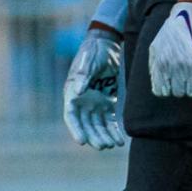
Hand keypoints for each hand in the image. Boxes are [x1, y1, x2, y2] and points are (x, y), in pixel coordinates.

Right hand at [63, 27, 124, 148]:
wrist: (107, 44)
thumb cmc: (93, 51)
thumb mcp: (88, 61)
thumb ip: (83, 76)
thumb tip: (77, 91)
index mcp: (72, 93)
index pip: (71, 116)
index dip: (75, 129)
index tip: (82, 141)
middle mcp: (82, 101)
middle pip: (86, 124)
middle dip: (94, 136)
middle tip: (103, 146)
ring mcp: (95, 103)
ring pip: (98, 125)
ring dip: (104, 136)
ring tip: (113, 145)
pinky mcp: (107, 103)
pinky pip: (109, 120)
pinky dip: (113, 130)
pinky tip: (120, 140)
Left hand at [148, 0, 191, 98]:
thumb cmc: (174, 31)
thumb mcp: (156, 46)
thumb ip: (154, 66)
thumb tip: (156, 84)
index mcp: (161, 64)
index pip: (160, 92)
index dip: (167, 89)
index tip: (173, 82)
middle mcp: (174, 67)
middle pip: (177, 93)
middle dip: (182, 88)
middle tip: (187, 78)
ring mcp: (190, 67)